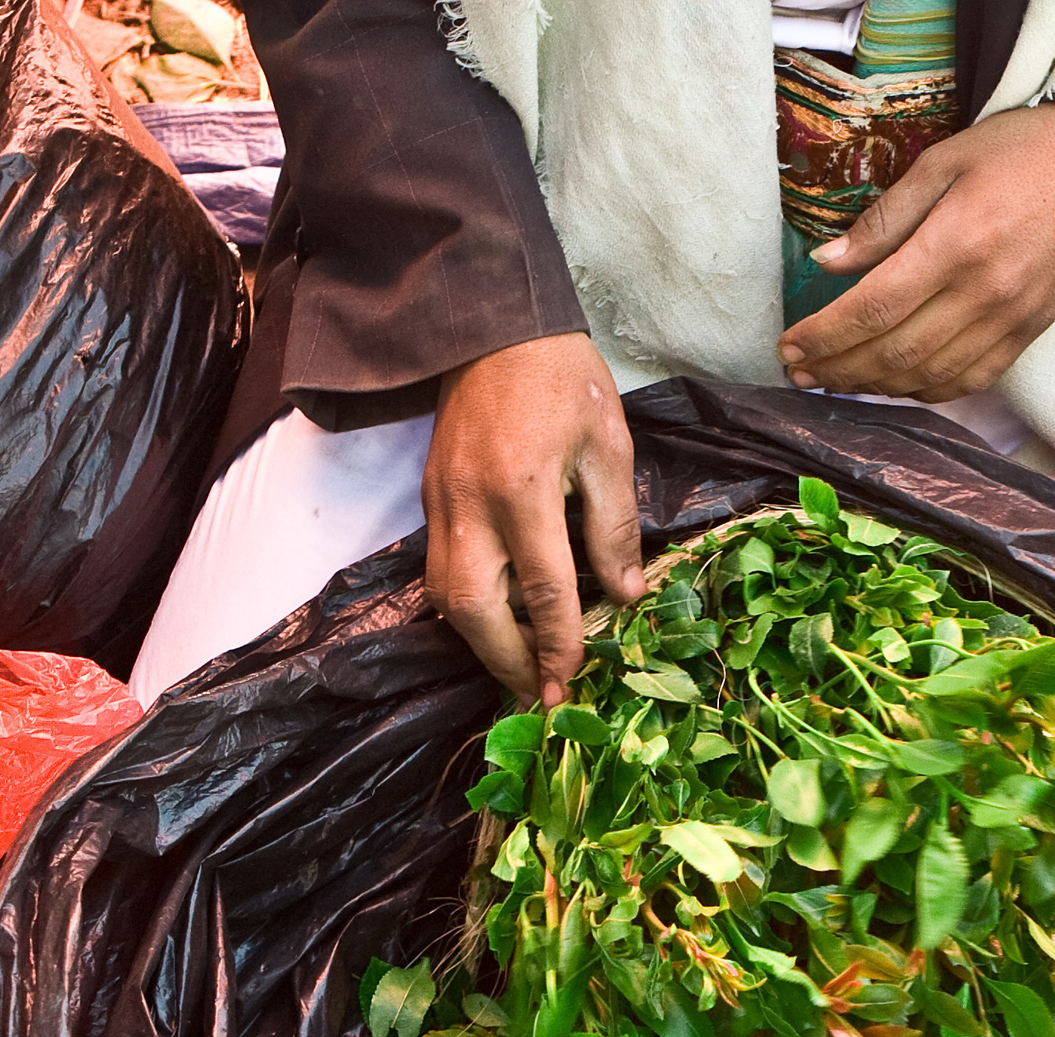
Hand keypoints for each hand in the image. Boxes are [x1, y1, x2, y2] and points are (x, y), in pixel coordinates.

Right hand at [423, 333, 644, 705]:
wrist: (494, 325)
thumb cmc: (563, 378)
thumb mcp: (609, 446)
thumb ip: (614, 525)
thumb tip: (624, 594)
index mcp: (522, 490)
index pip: (543, 589)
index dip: (560, 642)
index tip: (571, 681)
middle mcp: (470, 505)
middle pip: (475, 609)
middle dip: (507, 660)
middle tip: (538, 692)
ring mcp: (441, 502)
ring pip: (446, 597)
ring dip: (481, 641)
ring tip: (521, 664)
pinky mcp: (429, 497)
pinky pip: (440, 570)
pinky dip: (467, 607)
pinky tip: (500, 618)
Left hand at [774, 104, 1054, 401]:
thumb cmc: (1021, 151)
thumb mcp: (943, 162)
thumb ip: (883, 219)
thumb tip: (827, 262)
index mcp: (956, 244)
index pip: (873, 308)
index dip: (823, 335)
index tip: (788, 345)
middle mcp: (984, 293)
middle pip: (893, 352)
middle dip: (836, 368)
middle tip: (799, 370)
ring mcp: (1011, 321)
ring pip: (927, 376)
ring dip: (873, 385)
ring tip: (835, 380)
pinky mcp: (1029, 335)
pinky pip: (968, 381)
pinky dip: (923, 391)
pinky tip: (893, 383)